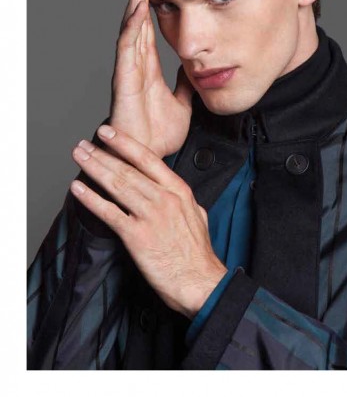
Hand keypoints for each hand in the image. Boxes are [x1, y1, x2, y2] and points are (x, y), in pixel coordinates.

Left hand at [70, 124, 227, 318]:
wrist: (200, 281)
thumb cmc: (198, 253)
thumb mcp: (197, 215)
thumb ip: (181, 200)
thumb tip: (169, 191)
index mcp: (179, 190)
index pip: (148, 159)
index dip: (125, 143)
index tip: (108, 132)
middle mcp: (164, 198)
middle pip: (127, 169)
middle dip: (102, 153)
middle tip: (84, 144)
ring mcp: (150, 216)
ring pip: (117, 185)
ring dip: (94, 168)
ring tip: (80, 157)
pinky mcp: (137, 236)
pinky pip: (109, 213)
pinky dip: (91, 200)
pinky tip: (79, 190)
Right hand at [109, 0, 193, 157]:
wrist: (147, 158)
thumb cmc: (158, 135)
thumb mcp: (182, 103)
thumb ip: (185, 84)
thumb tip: (195, 69)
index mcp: (148, 68)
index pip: (149, 30)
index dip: (152, 7)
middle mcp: (136, 65)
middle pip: (138, 22)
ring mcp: (128, 71)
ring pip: (131, 28)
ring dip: (135, 2)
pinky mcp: (125, 81)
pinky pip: (127, 49)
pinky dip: (132, 27)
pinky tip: (138, 8)